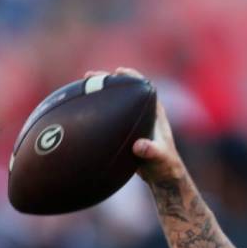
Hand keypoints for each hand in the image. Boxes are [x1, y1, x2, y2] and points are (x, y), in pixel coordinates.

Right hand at [83, 67, 185, 183]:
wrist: (162, 176)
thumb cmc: (165, 164)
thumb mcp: (160, 157)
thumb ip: (152, 151)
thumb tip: (139, 146)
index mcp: (155, 113)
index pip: (144, 88)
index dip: (132, 77)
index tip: (119, 71)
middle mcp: (144, 114)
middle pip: (125, 91)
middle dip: (109, 81)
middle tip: (90, 76)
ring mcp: (133, 122)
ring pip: (115, 103)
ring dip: (100, 93)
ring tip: (81, 86)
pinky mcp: (125, 131)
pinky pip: (109, 116)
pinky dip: (97, 111)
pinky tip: (81, 110)